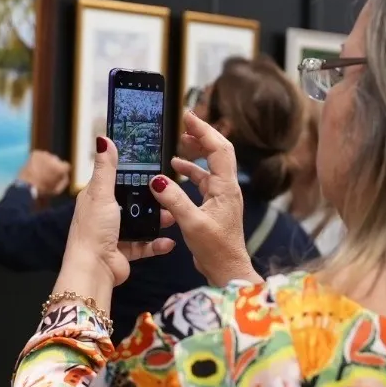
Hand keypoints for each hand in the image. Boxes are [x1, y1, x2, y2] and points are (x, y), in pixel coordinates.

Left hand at [16, 150, 71, 196]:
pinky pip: (40, 155)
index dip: (62, 172)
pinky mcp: (36, 153)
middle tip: (47, 174)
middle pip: (57, 161)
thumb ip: (64, 180)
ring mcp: (45, 154)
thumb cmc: (43, 190)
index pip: (66, 166)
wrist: (25, 186)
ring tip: (40, 170)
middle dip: (53, 166)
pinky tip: (34, 167)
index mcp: (61, 167)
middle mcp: (55, 158)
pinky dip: (38, 160)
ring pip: (48, 157)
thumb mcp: (57, 190)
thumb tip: (65, 174)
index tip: (57, 176)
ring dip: (46, 162)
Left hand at [57, 137, 175, 301]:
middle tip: (169, 193)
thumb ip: (105, 168)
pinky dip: (157, 244)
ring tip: (174, 216)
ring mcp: (115, 234)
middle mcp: (104, 215)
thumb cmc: (93, 230)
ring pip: (141, 223)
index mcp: (96, 198)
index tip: (151, 166)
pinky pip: (145, 246)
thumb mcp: (101, 193)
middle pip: (132, 202)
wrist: (94, 269)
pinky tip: (169, 242)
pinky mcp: (124, 252)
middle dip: (151, 199)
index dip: (130, 172)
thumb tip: (103, 139)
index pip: (114, 179)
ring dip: (158, 221)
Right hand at [149, 109, 257, 285]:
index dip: (204, 130)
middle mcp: (226, 188)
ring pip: (210, 166)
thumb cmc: (216, 249)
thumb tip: (157, 180)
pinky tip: (177, 170)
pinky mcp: (215, 206)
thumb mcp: (191, 223)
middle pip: (218, 152)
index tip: (189, 117)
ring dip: (196, 152)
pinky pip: (204, 180)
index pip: (218, 149)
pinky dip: (191, 171)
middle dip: (202, 136)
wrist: (228, 269)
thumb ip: (174, 200)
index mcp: (225, 188)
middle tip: (184, 125)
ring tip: (179, 143)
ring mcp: (222, 196)